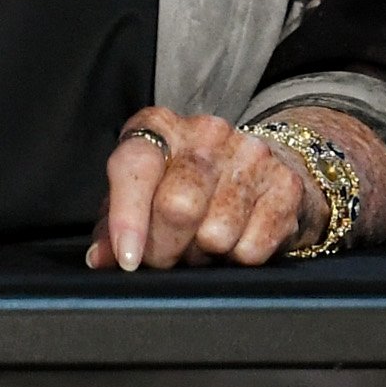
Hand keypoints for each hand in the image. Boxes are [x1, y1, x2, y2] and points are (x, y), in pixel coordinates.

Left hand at [87, 107, 317, 270]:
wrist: (260, 172)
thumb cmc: (186, 187)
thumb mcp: (142, 197)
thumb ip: (113, 225)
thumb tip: (100, 258)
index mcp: (159, 126)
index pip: (135, 165)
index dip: (127, 217)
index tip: (128, 259)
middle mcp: (206, 132)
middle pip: (178, 206)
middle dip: (165, 249)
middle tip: (165, 258)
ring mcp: (250, 153)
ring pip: (216, 233)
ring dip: (203, 255)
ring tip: (201, 244)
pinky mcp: (285, 184)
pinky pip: (252, 248)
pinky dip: (237, 259)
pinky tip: (234, 242)